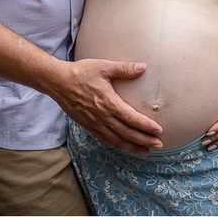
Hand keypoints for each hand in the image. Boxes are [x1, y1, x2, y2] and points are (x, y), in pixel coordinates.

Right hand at [49, 58, 163, 154]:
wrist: (58, 82)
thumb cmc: (81, 72)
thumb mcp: (103, 66)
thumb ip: (124, 68)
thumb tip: (143, 66)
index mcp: (108, 102)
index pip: (131, 118)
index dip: (146, 126)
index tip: (158, 130)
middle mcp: (102, 116)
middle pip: (126, 133)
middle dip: (144, 140)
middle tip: (158, 145)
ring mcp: (94, 123)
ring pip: (116, 140)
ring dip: (132, 147)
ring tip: (146, 151)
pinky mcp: (88, 126)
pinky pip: (105, 140)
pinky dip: (117, 145)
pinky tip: (125, 147)